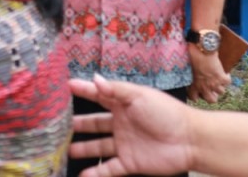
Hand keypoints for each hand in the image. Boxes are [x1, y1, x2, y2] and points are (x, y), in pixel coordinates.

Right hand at [69, 75, 195, 175]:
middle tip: (57, 124)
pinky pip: (108, 168)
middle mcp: (121, 123)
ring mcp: (124, 144)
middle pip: (94, 123)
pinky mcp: (129, 162)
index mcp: (123, 104)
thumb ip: (115, 89)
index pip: (98, 96)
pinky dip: (95, 173)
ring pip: (97, 146)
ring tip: (64, 150)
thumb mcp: (139, 95)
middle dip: (77, 123)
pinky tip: (81, 174)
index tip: (64, 86)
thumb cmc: (166, 112)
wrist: (190, 140)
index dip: (82, 90)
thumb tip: (93, 78)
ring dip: (82, 148)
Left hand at [186, 47, 229, 102]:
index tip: (199, 91)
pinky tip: (224, 72)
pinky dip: (227, 77)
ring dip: (220, 85)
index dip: (197, 95)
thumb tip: (191, 74)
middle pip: (212, 100)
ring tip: (218, 78)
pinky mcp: (222, 78)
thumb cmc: (191, 56)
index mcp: (193, 85)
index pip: (194, 98)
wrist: (201, 49)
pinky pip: (228, 82)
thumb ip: (190, 75)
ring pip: (221, 92)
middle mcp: (204, 87)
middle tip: (212, 89)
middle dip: (213, 96)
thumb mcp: (187, 68)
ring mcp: (214, 84)